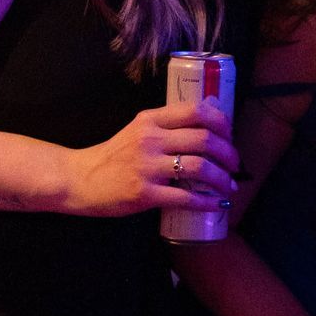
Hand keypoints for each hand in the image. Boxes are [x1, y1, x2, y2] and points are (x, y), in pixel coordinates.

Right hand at [63, 101, 239, 220]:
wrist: (79, 180)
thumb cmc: (114, 156)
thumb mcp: (139, 130)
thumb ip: (169, 124)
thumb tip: (210, 113)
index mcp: (150, 119)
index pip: (195, 111)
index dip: (221, 122)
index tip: (230, 136)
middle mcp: (150, 139)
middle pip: (204, 139)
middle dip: (229, 154)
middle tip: (235, 166)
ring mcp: (147, 167)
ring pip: (198, 167)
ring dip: (222, 178)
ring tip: (229, 186)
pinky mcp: (144, 193)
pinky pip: (185, 197)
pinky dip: (206, 202)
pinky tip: (215, 204)